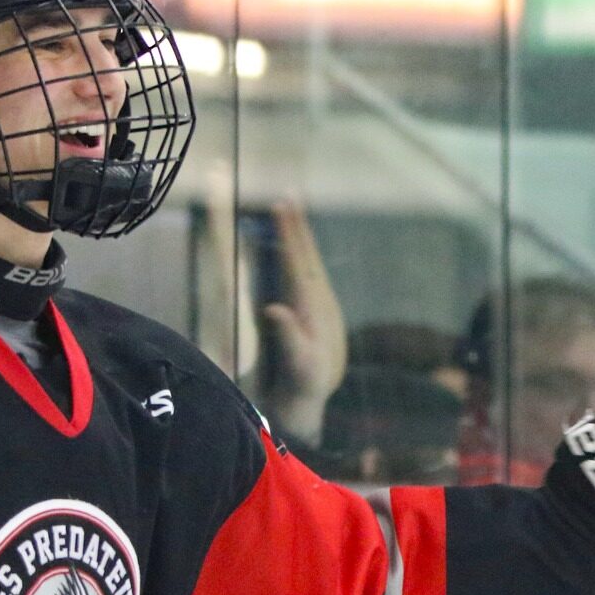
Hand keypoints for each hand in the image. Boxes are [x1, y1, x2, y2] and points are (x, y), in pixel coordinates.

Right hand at [258, 199, 346, 443]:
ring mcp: (321, 304)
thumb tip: (274, 307)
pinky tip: (296, 246)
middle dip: (297, 225)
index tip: (281, 209)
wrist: (319, 399)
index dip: (290, 235)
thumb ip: (289, 335)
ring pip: (309, 261)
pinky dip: (300, 253)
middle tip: (288, 195)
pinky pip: (307, 273)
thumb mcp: (299, 364)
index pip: (299, 262)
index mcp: (313, 308)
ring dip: (300, 236)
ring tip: (291, 211)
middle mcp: (321, 301)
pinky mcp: (317, 311)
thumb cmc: (305, 383)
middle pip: (307, 255)